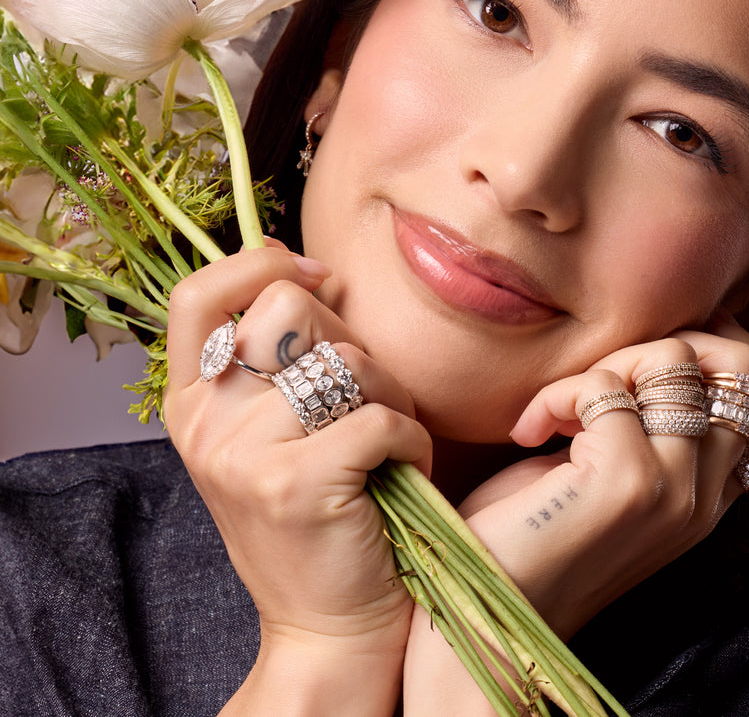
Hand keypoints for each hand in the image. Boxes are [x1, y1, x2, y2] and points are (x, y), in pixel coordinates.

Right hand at [165, 244, 430, 713]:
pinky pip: (383, 416)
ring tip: (387, 438)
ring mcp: (245, 455)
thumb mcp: (266, 437)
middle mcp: (206, 423)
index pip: (197, 295)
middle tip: (365, 393)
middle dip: (349, 338)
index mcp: (192, 403)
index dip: (258, 266)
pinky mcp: (298, 484)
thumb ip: (274, 364)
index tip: (314, 276)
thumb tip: (316, 276)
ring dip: (391, 393)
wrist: (326, 627)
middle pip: (289, 310)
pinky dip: (411, 439)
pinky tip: (402, 469)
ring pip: (349, 361)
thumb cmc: (314, 518)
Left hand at [404, 314, 748, 714]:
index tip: (639, 350)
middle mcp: (704, 495)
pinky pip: (602, 386)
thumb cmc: (532, 533)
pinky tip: (528, 432)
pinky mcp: (627, 481)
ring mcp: (673, 489)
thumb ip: (643, 422)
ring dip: (605, 366)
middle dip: (658, 345)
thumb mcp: (607, 471)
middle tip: (598, 377)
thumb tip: (652, 352)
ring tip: (559, 411)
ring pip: (676, 361)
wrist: (491, 608)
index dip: (708, 349)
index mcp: (706, 495)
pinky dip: (555, 395)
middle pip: (739, 366)